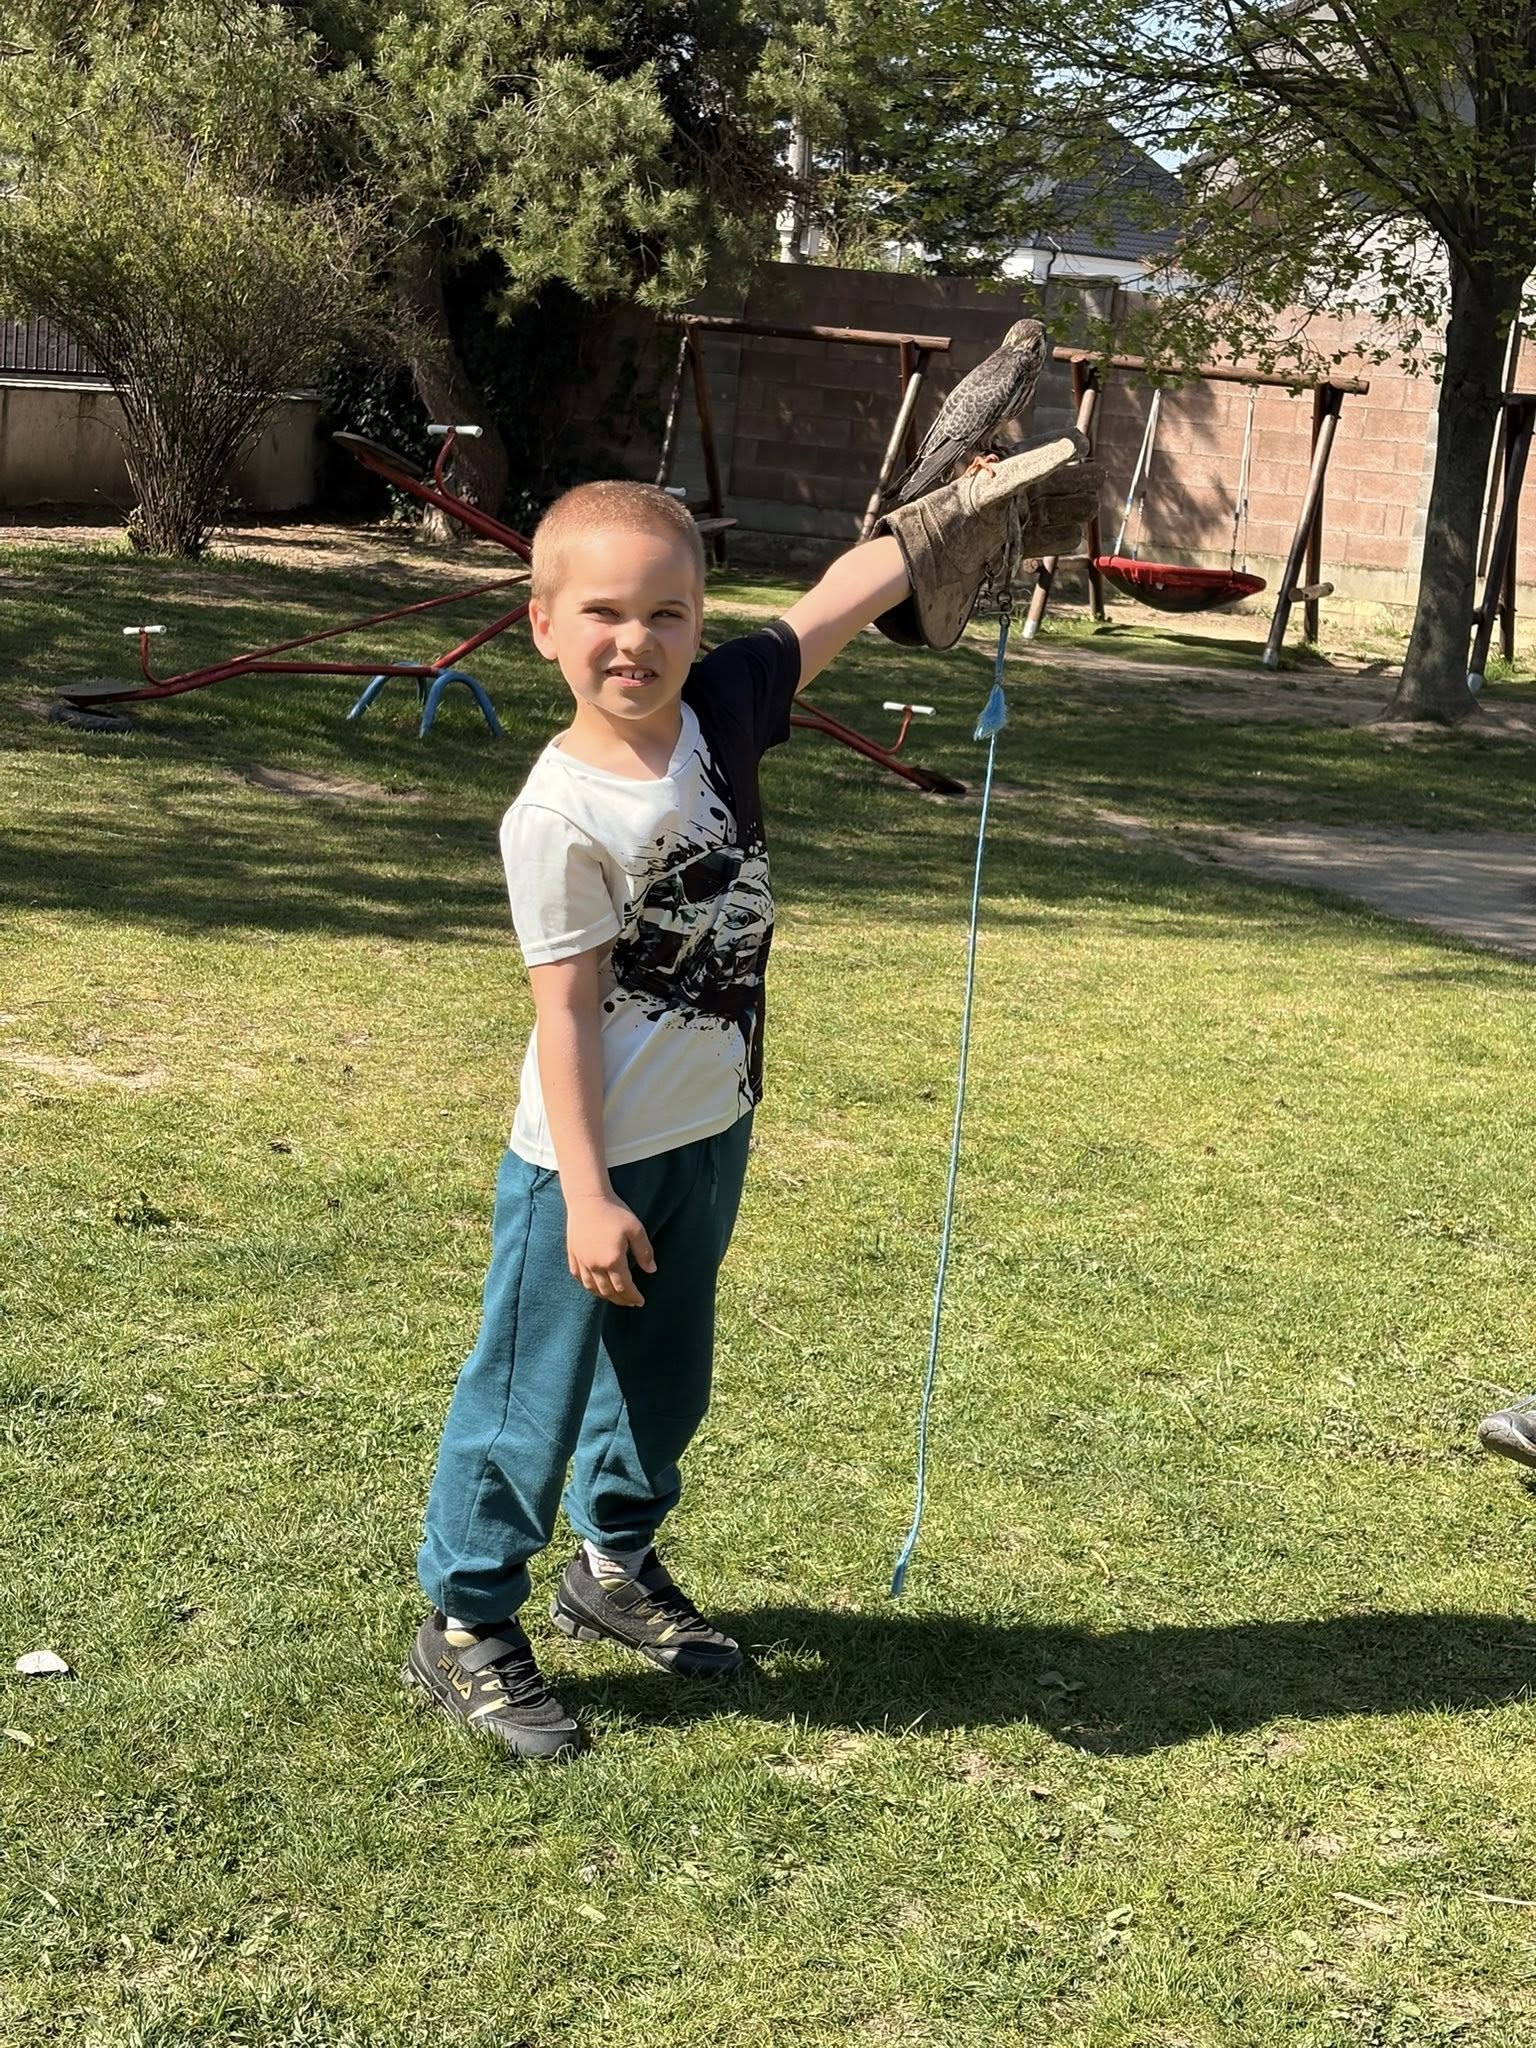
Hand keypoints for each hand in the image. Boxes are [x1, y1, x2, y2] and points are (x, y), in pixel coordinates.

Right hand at [565, 1192, 655, 1306]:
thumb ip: (644, 1252)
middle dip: (621, 1300)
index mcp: (613, 1260)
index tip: (640, 1301)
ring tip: (615, 1297)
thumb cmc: (614, 1212)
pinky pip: (579, 1277)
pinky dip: (588, 1286)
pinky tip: (594, 1286)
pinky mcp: (573, 1255)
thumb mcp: (636, 1229)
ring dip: (605, 1296)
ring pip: (592, 1288)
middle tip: (630, 1302)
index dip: (633, 1297)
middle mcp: (595, 1265)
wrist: (588, 1199)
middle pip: (608, 1291)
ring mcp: (582, 1261)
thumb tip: (652, 1270)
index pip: (624, 1287)